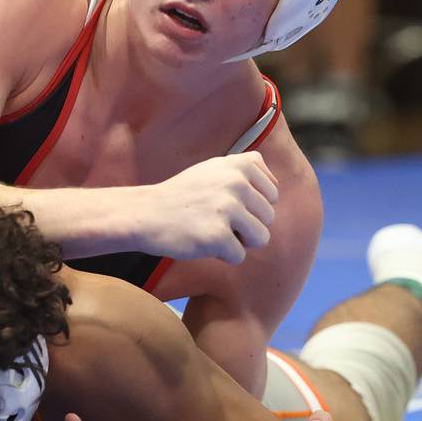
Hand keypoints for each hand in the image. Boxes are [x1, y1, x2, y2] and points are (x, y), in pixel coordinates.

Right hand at [138, 153, 279, 264]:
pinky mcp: (218, 235)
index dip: (252, 205)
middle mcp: (236, 182)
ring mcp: (227, 208)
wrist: (145, 213)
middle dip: (246, 225)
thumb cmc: (183, 195)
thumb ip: (244, 171)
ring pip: (261, 238)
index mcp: (239, 165)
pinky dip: (222, 255)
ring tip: (212, 230)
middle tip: (215, 219)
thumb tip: (276, 186)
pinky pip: (239, 255)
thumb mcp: (214, 168)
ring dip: (239, 241)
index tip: (226, 203)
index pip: (273, 193)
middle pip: (269, 217)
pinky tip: (201, 241)